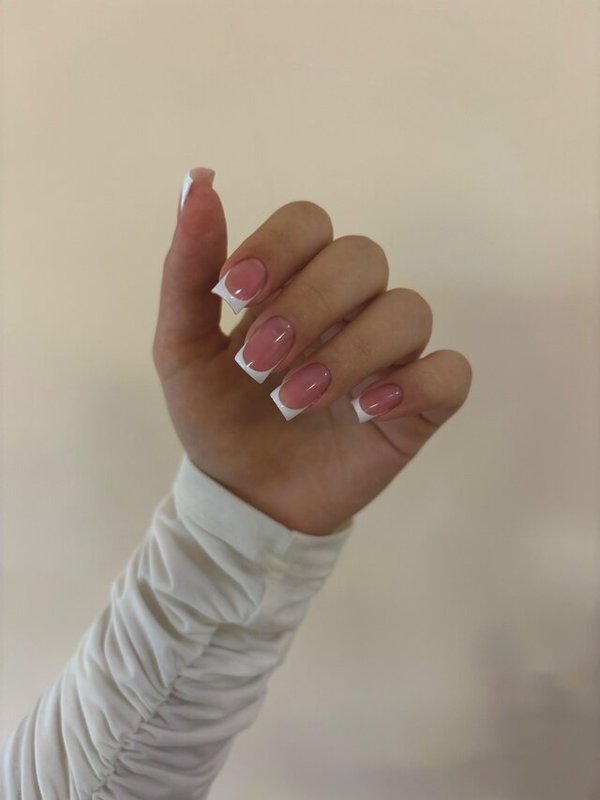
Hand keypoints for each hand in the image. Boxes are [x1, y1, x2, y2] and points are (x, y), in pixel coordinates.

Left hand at [153, 168, 472, 534]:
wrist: (243, 498)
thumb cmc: (218, 419)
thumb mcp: (183, 351)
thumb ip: (188, 271)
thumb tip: (199, 179)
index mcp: (295, 281)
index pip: (309, 222)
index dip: (277, 246)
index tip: (233, 293)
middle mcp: (350, 307)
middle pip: (362, 257)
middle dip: (308, 305)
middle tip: (258, 362)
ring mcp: (389, 354)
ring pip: (407, 311)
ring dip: (348, 352)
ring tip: (295, 400)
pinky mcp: (419, 404)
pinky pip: (449, 372)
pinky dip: (414, 384)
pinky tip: (366, 410)